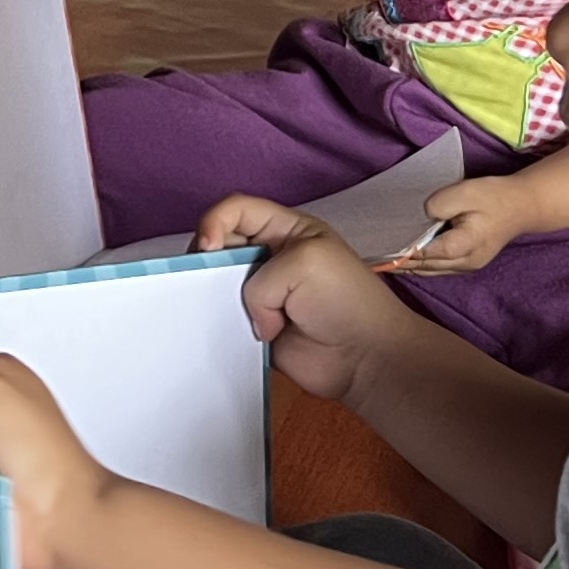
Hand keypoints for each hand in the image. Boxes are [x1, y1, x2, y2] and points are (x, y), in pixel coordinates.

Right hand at [197, 196, 438, 411]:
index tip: (208, 247)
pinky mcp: (256, 327)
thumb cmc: (345, 300)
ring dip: (212, 296)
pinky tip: (226, 331)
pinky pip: (223, 321)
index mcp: (286, 230)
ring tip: (219, 309)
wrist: (365, 358)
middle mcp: (270, 258)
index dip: (214, 221)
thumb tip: (252, 317)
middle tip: (204, 280)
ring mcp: (262, 295)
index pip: (237, 210)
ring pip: (216, 286)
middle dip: (207, 260)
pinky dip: (219, 326)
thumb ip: (260, 281)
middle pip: (219, 245)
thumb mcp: (305, 263)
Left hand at [393, 173, 541, 276]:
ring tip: (381, 259)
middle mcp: (465, 263)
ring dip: (407, 266)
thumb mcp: (468, 191)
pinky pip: (437, 267)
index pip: (427, 253)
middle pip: (425, 266)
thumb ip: (442, 204)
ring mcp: (466, 266)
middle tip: (372, 257)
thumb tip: (423, 215)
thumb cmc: (495, 197)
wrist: (522, 206)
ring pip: (429, 271)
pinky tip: (403, 257)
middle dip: (400, 263)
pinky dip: (419, 263)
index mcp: (465, 247)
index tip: (380, 249)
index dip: (404, 252)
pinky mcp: (466, 263)